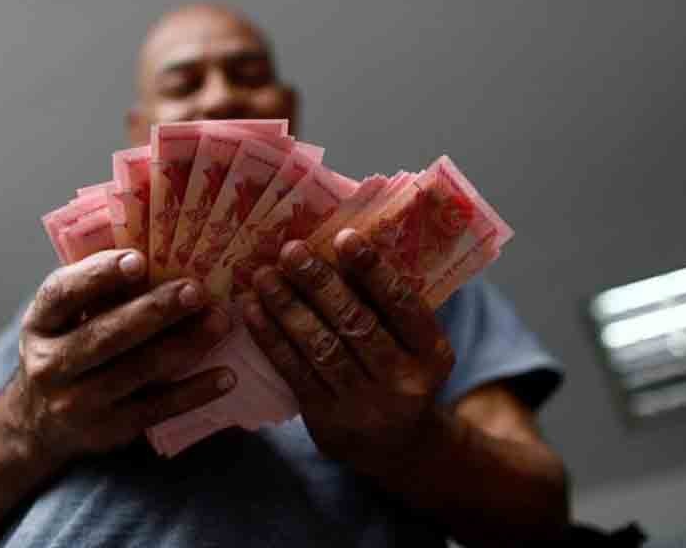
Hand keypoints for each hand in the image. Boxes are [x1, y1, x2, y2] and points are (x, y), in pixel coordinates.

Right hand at [13, 249, 235, 461]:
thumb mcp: (63, 317)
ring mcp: (78, 403)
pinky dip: (195, 391)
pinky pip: (158, 408)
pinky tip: (226, 375)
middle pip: (107, 335)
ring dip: (185, 344)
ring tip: (220, 321)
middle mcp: (51, 364)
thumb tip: (153, 243)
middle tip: (197, 290)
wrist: (39, 425)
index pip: (62, 294)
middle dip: (156, 311)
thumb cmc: (67, 349)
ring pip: (138, 370)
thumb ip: (96, 287)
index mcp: (39, 323)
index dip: (99, 275)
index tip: (138, 259)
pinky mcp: (109, 431)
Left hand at [241, 229, 454, 479]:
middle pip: (356, 324)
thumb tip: (340, 241)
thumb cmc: (399, 372)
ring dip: (287, 307)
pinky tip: (253, 309)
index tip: (344, 237)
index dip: (374, 271)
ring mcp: (364, 406)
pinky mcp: (327, 422)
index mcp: (432, 354)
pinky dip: (271, 338)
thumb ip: (387, 303)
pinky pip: (294, 372)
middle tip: (291, 250)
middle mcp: (403, 382)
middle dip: (319, 284)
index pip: (404, 305)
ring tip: (264, 275)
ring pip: (320, 348)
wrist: (396, 447)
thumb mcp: (413, 343)